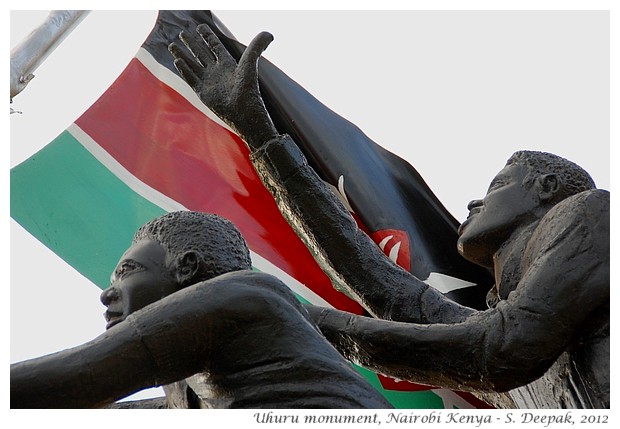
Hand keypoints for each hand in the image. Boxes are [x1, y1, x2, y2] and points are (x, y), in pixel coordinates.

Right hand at [169, 23, 278, 149]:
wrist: (243, 113)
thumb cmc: (248, 90)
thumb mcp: (250, 63)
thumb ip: (257, 46)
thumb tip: (269, 33)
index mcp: (228, 64)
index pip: (216, 46)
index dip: (208, 36)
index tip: (200, 27)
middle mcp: (217, 72)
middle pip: (201, 54)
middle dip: (192, 44)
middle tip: (182, 33)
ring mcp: (209, 82)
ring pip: (192, 65)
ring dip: (183, 54)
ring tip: (172, 45)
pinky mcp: (202, 92)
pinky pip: (190, 78)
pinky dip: (183, 69)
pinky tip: (176, 60)